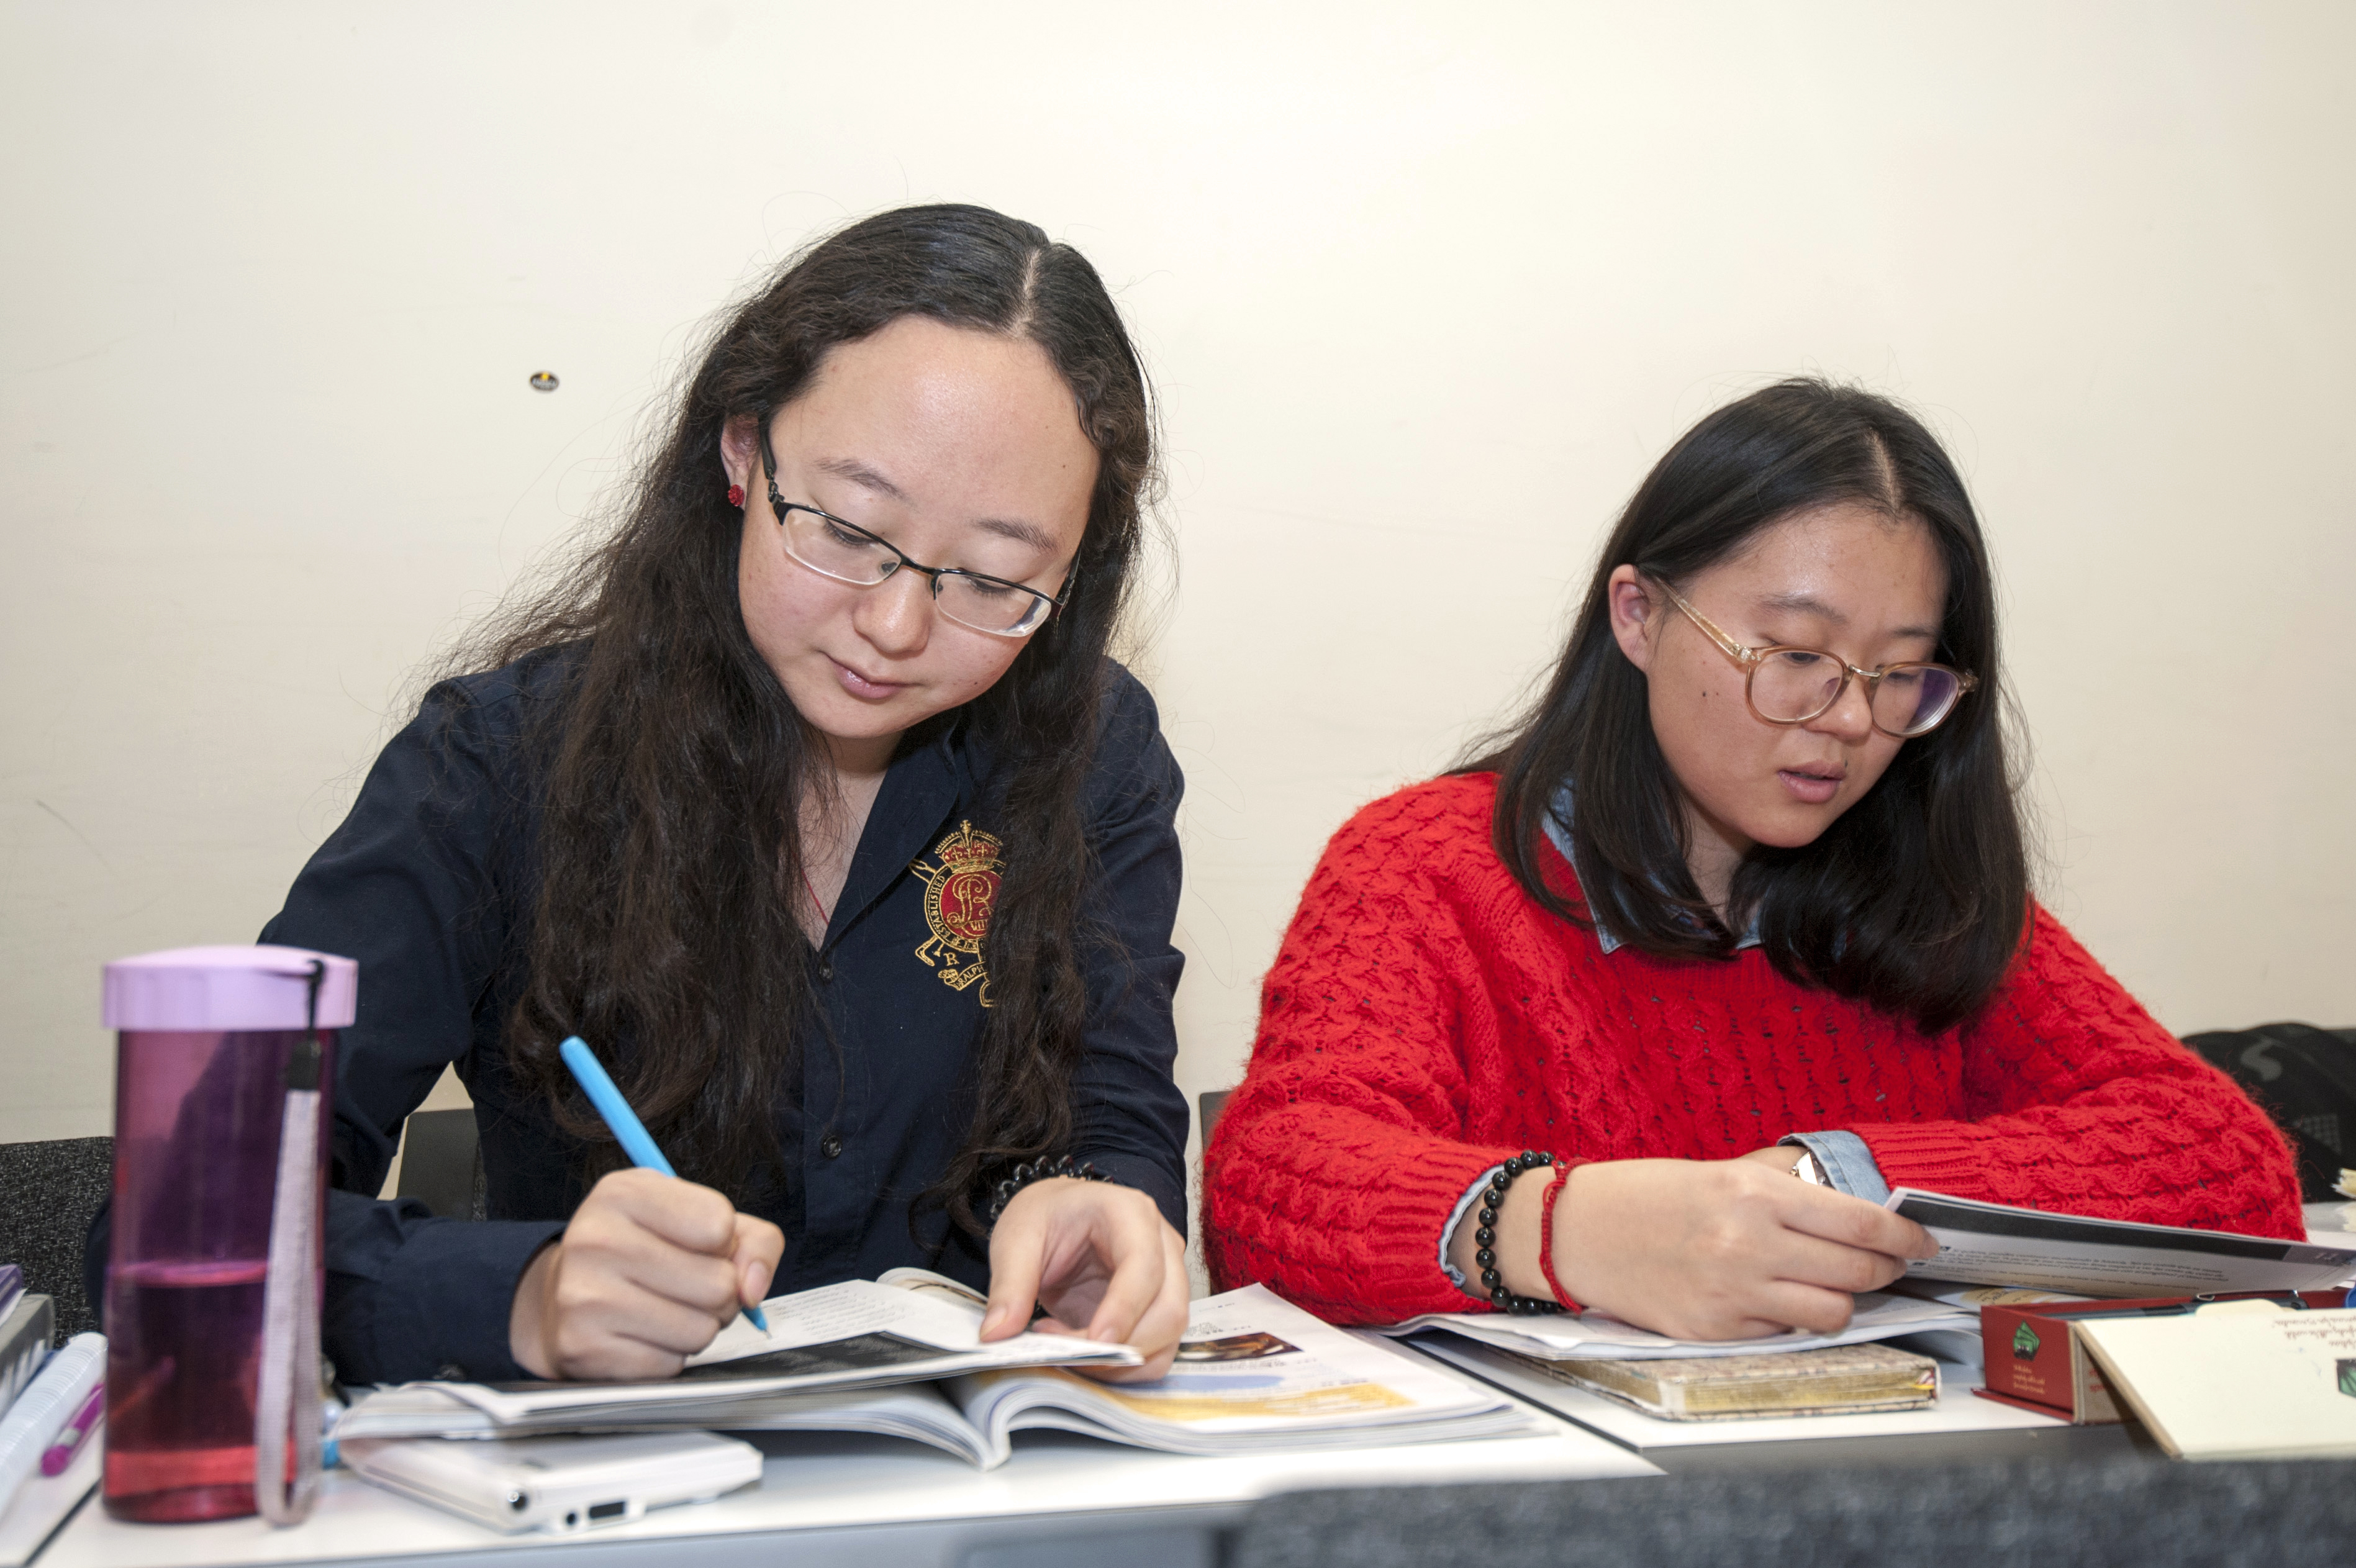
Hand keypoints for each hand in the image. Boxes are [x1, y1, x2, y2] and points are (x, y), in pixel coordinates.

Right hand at [509, 1168, 784, 1380]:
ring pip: (700, 1329)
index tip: (699, 1244)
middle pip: (718, 1282)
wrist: (560, 1296)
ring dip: (697, 1326)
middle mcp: (596, 1239)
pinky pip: (670, 1363)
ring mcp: (584, 1297)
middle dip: (719, 1293)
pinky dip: (668, 1355)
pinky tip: (642, 1334)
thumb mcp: (694, 1218)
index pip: (719, 1223)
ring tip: (666, 1309)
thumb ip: (752, 1240)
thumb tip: (754, 1288)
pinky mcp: (583, 1349)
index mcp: (624, 1193)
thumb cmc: (641, 1251)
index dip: (724, 1242)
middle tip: (687, 1286)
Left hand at [978, 1177, 1188, 1381]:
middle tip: (1064, 1351)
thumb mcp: (1017, 1238)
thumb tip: (997, 1333)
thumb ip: (1009, 1285)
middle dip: (1121, 1345)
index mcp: (1131, 1213)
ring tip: (1064, 1346)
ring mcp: (1167, 1280)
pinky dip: (1122, 1367)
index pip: (1144, 1266)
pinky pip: (1157, 1354)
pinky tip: (1080, 1349)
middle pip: (1169, 1310)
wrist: (1059, 1218)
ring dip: (1119, 1360)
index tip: (1094, 1342)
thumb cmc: (1047, 1217)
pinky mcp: (1158, 1311)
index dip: (1124, 1308)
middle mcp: (1161, 1246)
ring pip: (1167, 1337)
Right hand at [1548, 1155, 1938, 1340]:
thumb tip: (1851, 1199)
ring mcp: (1732, 1294)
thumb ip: (1784, 1185)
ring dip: (1842, 1303)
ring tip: (1828, 1287)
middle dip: (1884, 1271)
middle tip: (1885, 1265)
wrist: (1575, 1231)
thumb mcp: (1720, 1170)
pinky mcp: (1714, 1331)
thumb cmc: (1647, 1195)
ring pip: (1832, 1315)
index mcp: (1755, 1193)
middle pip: (1859, 1273)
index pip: (1862, 1222)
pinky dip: (1787, 1320)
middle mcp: (1749, 1244)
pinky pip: (1782, 1334)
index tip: (1922, 1242)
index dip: (1906, 1236)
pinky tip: (1771, 1299)